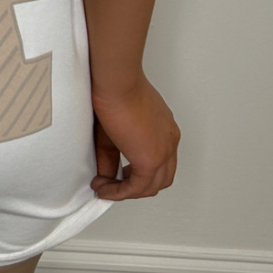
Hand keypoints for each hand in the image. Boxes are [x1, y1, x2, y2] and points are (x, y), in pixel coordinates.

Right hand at [90, 76, 179, 199]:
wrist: (116, 81)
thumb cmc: (115, 90)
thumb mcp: (112, 128)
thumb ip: (110, 155)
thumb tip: (106, 176)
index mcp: (165, 128)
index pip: (159, 159)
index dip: (139, 170)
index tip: (118, 172)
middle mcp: (169, 141)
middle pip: (160, 177)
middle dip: (137, 185)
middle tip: (114, 183)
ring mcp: (164, 151)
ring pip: (152, 186)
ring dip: (128, 191)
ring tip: (105, 187)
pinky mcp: (151, 160)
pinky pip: (137, 188)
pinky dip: (119, 192)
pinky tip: (103, 188)